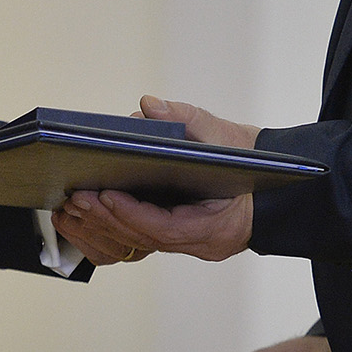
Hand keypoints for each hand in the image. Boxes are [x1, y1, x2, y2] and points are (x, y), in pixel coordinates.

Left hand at [50, 95, 259, 263]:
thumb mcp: (225, 135)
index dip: (132, 213)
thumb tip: (147, 106)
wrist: (277, 184)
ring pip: (140, 244)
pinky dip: (115, 228)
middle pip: (146, 239)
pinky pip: (142, 241)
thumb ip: (187, 119)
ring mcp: (192, 245)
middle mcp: (203, 243)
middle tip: (77, 199)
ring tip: (75, 206)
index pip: (166, 228)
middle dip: (108, 219)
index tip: (106, 195)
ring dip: (105, 226)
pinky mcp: (180, 238)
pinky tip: (89, 215)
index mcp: (218, 225)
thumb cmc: (254, 161)